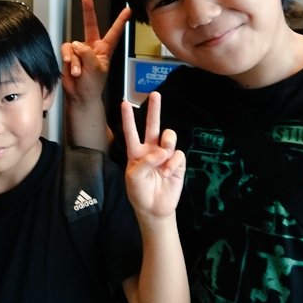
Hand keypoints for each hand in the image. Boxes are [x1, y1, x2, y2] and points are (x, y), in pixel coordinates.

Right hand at [60, 0, 130, 102]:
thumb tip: (76, 44)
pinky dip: (67, 59)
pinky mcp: (68, 55)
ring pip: (74, 45)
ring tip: (78, 71)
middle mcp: (92, 48)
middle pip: (90, 25)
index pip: (114, 32)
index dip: (120, 21)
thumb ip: (87, 53)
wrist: (79, 97)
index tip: (127, 10)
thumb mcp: (96, 68)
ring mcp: (79, 51)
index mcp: (104, 50)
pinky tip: (70, 68)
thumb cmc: (92, 87)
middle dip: (87, 10)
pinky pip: (65, 50)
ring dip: (74, 59)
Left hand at [122, 92, 184, 218]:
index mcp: (135, 152)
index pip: (131, 131)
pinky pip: (178, 154)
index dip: (128, 118)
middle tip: (155, 94)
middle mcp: (150, 150)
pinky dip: (173, 163)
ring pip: (169, 136)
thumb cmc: (139, 192)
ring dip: (167, 143)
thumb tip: (162, 152)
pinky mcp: (177, 162)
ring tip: (163, 157)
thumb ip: (145, 162)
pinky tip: (168, 172)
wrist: (155, 208)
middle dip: (154, 109)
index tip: (124, 103)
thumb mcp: (134, 178)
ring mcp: (165, 155)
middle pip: (153, 125)